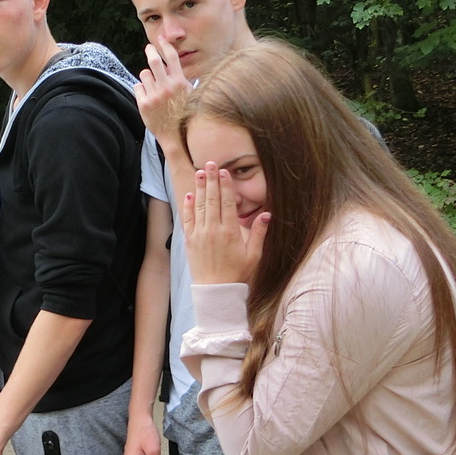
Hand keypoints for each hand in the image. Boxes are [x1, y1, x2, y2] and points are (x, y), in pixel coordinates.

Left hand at [135, 35, 193, 145]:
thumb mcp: (188, 94)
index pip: (172, 58)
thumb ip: (180, 78)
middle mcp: (167, 87)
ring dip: (147, 77)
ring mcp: (154, 95)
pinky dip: (141, 89)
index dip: (165, 45)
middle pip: (154, 61)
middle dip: (151, 51)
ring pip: (144, 74)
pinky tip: (149, 98)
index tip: (161, 39)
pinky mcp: (144, 104)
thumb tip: (171, 64)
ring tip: (153, 87)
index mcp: (180, 83)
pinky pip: (138, 87)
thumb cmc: (183, 113)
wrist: (175, 136)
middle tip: (149, 48)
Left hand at [181, 163, 268, 285]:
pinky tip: (189, 195)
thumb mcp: (254, 255)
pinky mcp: (190, 241)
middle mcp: (213, 230)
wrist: (216, 291)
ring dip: (199, 188)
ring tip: (199, 172)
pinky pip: (188, 219)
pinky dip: (188, 206)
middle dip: (211, 180)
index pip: (227, 203)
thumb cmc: (238, 273)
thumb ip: (259, 233)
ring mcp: (200, 234)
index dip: (225, 185)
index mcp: (231, 232)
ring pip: (199, 206)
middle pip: (212, 199)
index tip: (224, 172)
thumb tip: (267, 214)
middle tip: (210, 163)